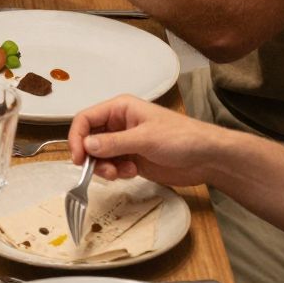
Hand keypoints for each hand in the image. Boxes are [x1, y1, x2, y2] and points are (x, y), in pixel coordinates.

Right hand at [68, 96, 224, 185]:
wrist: (206, 158)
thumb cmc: (181, 138)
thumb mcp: (145, 138)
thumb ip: (114, 143)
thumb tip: (86, 146)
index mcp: (120, 109)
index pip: (86, 119)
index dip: (77, 137)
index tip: (78, 158)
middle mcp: (118, 124)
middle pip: (89, 139)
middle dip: (92, 157)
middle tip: (103, 172)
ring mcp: (125, 142)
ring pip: (99, 156)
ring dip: (105, 168)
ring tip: (122, 173)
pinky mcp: (132, 159)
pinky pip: (112, 166)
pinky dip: (116, 173)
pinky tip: (132, 173)